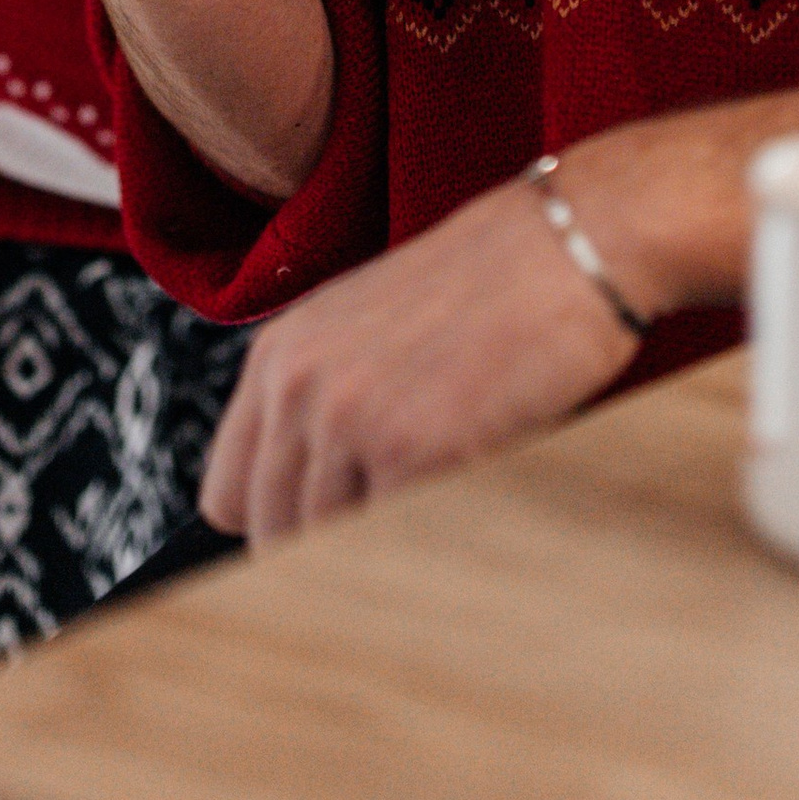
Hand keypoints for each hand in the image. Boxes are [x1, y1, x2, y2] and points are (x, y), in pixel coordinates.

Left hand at [200, 164, 633, 542]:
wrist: (571, 243)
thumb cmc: (488, 284)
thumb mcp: (369, 325)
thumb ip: (322, 398)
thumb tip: (307, 501)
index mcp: (278, 353)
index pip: (227, 495)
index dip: (274, 528)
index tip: (314, 545)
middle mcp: (299, 384)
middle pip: (272, 533)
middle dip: (325, 556)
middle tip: (382, 556)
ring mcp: (351, 417)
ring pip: (329, 546)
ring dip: (378, 554)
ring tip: (432, 526)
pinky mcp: (413, 448)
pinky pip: (394, 539)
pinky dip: (427, 544)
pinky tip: (464, 509)